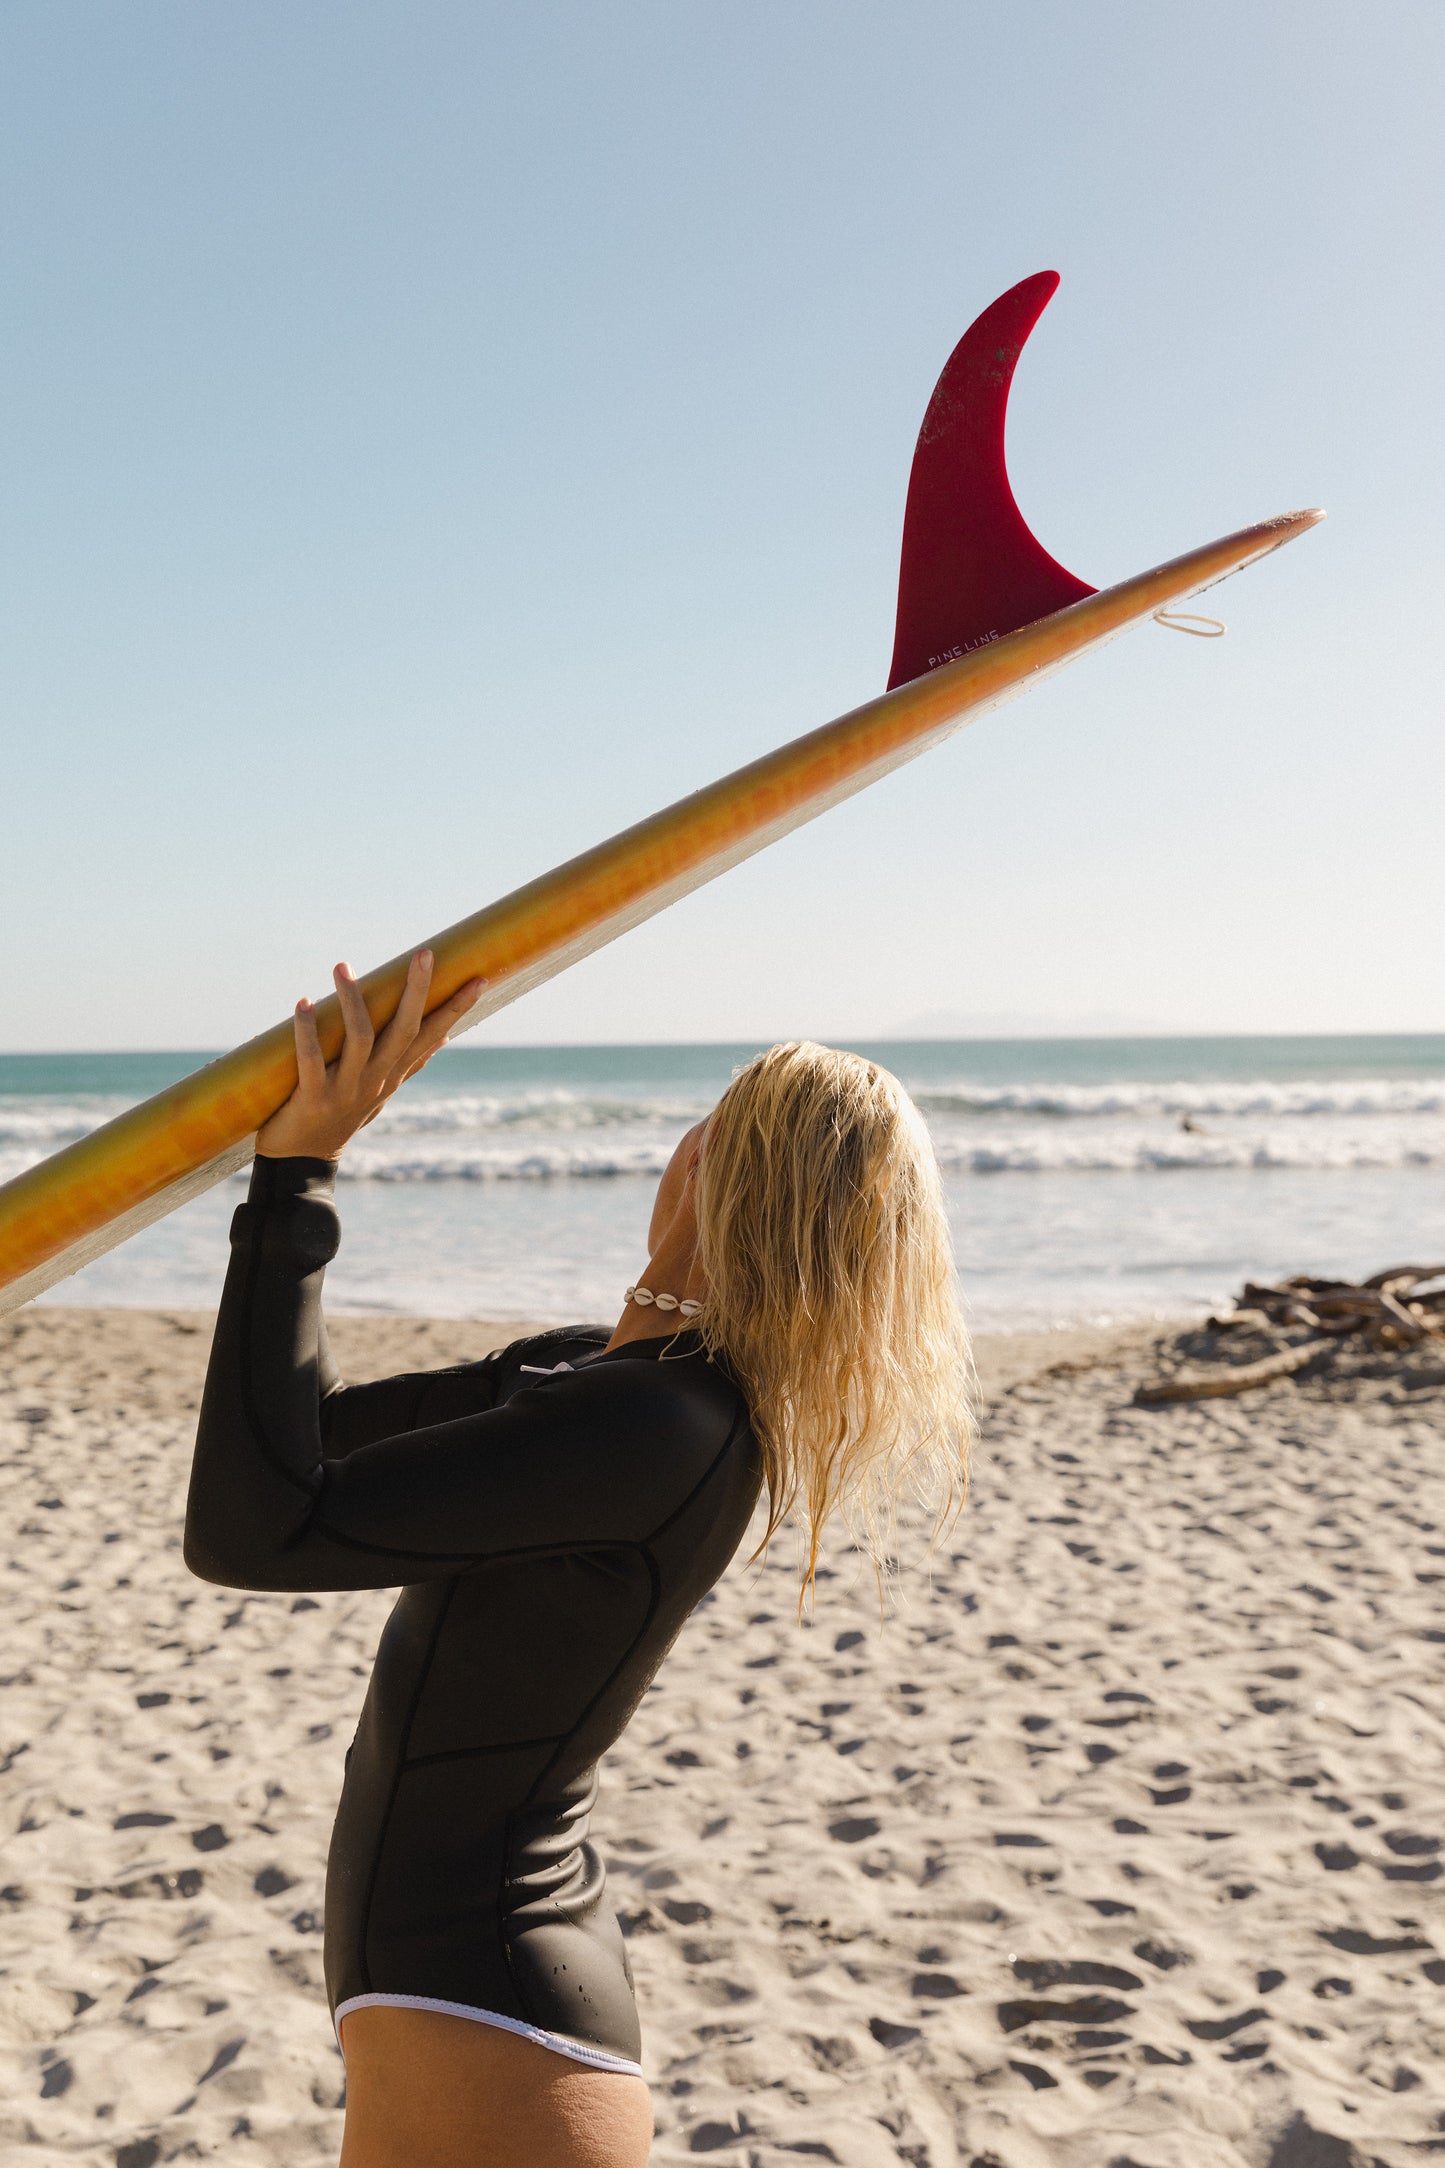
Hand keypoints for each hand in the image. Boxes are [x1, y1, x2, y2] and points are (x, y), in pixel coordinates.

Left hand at [255, 950, 484, 1161]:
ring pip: (359, 1038)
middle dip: (417, 992)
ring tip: (342, 967)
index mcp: (392, 1075)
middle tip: (424, 954)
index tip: (480, 980)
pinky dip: (307, 1030)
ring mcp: (346, 1090)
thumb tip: (442, 1038)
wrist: (302, 1161)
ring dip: (351, 1000)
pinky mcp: (313, 1098)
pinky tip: (304, 1003)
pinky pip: (311, 1059)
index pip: (431, 1036)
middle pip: (404, 1031)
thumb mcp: (381, 1093)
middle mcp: (376, 1080)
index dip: (456, 1009)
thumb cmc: (340, 1118)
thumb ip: (408, 1065)